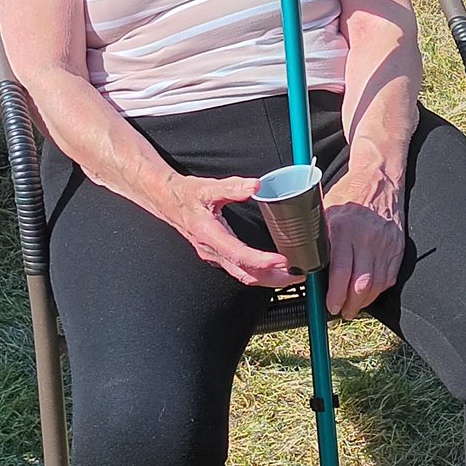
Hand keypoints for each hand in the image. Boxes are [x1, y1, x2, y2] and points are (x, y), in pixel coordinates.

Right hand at [163, 174, 297, 287]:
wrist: (168, 201)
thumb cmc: (187, 194)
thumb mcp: (208, 187)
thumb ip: (232, 187)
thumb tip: (256, 185)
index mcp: (210, 234)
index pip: (239, 255)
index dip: (262, 261)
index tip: (283, 261)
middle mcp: (212, 250)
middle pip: (245, 274)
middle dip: (273, 278)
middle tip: (298, 275)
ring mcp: (214, 256)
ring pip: (243, 276)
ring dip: (267, 279)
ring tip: (291, 276)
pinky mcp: (217, 256)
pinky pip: (239, 271)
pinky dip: (258, 274)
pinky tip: (272, 269)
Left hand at [322, 164, 405, 318]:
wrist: (379, 179)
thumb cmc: (348, 195)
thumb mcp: (325, 212)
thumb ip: (318, 238)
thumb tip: (304, 266)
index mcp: (344, 229)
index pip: (341, 272)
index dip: (335, 295)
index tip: (330, 306)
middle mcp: (366, 238)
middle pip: (360, 284)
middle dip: (349, 305)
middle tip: (340, 312)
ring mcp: (385, 244)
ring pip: (376, 285)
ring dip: (363, 302)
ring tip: (353, 308)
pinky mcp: (397, 247)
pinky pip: (389, 277)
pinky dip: (378, 290)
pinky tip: (368, 294)